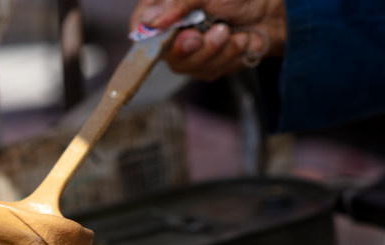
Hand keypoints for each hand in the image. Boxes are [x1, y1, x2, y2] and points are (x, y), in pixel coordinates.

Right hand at [129, 0, 286, 79]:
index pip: (139, 26)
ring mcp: (187, 52)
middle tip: (206, 34)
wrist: (270, 14)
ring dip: (215, 50)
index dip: (147, 36)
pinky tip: (237, 42)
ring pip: (187, 66)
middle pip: (163, 53)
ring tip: (230, 32)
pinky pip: (206, 72)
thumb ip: (177, 4)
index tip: (167, 34)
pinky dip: (227, 57)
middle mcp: (172, 31)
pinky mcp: (204, 66)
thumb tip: (152, 20)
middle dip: (190, 47)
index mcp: (165, 9)